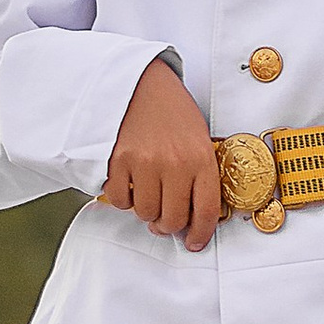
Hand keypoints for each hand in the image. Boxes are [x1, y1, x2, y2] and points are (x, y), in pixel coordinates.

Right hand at [99, 57, 220, 249]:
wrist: (139, 80)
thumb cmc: (171, 110)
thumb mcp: (197, 137)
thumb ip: (198, 174)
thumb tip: (190, 215)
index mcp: (201, 158)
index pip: (205, 211)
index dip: (200, 234)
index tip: (195, 243)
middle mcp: (175, 163)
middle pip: (171, 220)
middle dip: (167, 225)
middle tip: (163, 220)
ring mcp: (145, 163)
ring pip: (144, 213)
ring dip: (145, 210)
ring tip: (146, 192)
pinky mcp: (118, 161)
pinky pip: (120, 200)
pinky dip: (123, 198)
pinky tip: (128, 182)